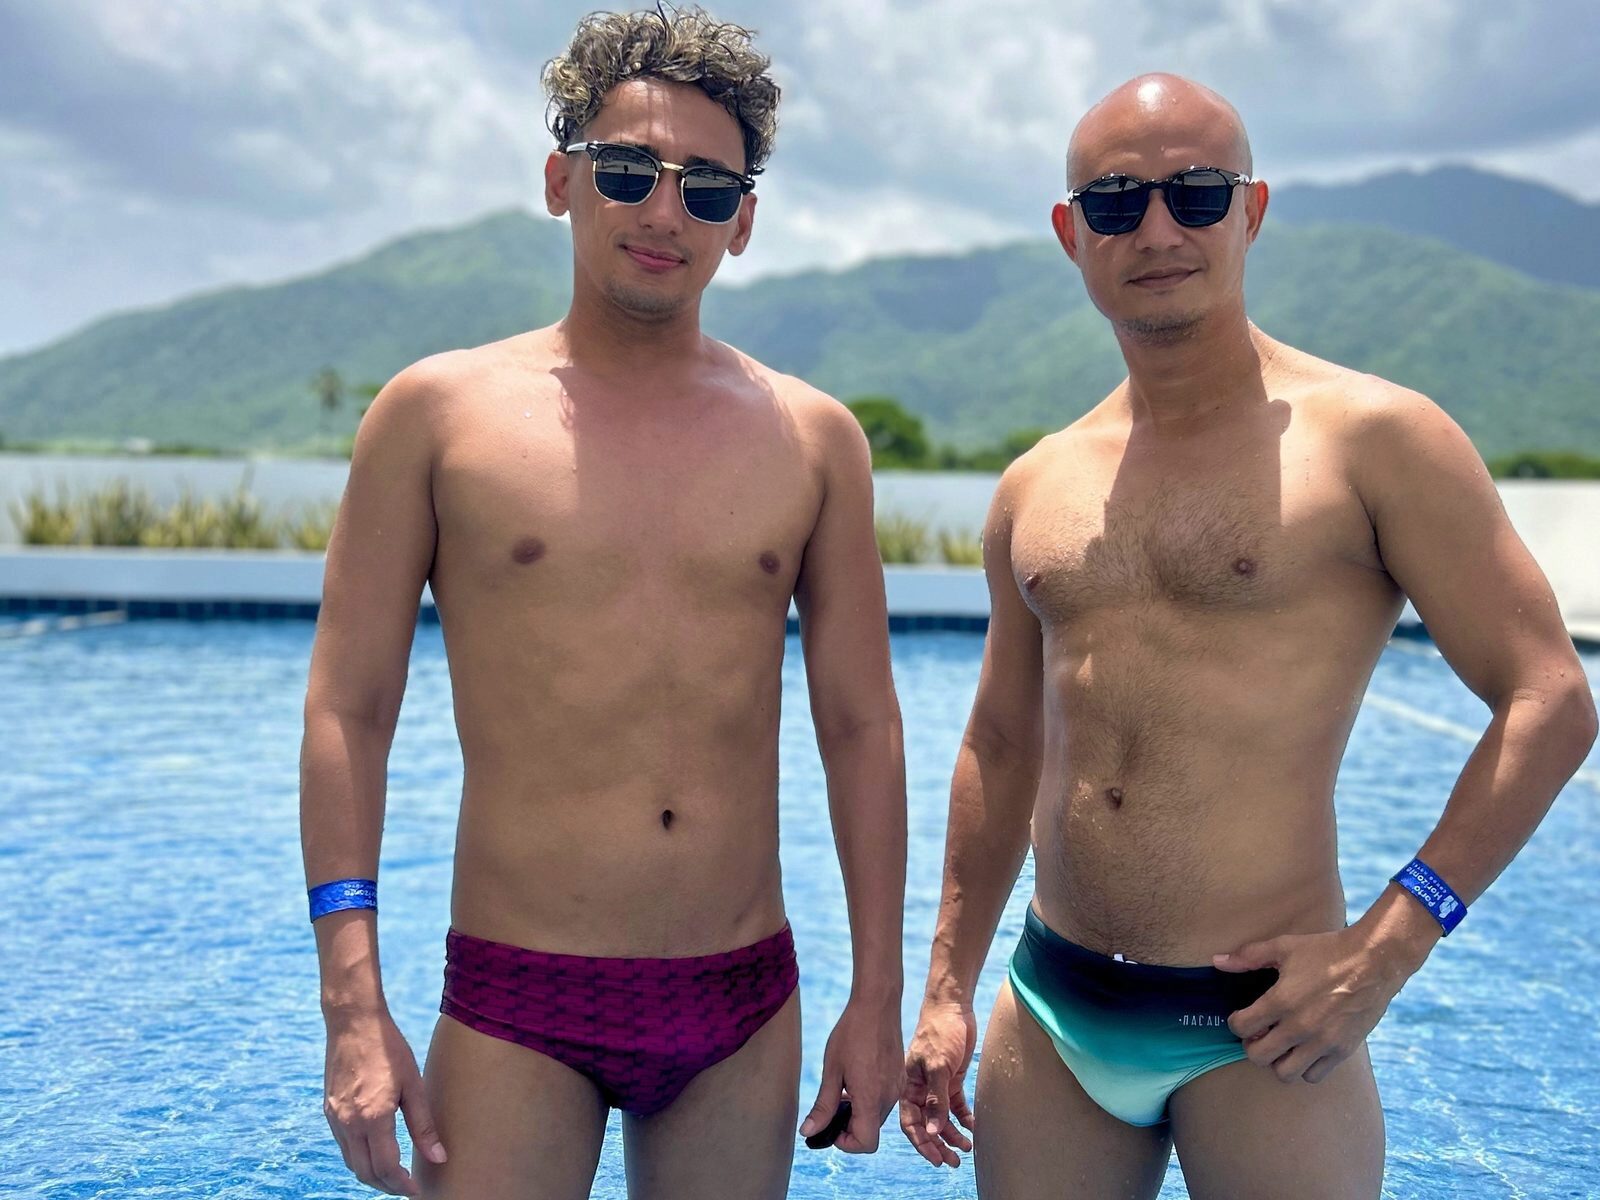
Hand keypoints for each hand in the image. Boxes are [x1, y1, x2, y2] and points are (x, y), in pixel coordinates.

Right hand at [322, 1007, 446, 1194]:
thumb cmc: (389, 1048)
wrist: (353, 1022)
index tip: (416, 1190)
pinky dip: (359, 1157)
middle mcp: (349, 1123)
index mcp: (373, 1117)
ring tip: (393, 1174)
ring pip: (351, 1162)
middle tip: (406, 1187)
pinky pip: (343, 1146)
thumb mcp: (414, 1084)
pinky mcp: (329, 1111)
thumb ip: (424, 1125)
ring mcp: (335, 1118)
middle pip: (365, 1173)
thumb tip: (439, 1157)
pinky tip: (375, 1151)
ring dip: (371, 1174)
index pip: (386, 1168)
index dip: (402, 1185)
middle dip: (386, 1186)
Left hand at [799, 995, 903, 1152]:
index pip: (866, 1144)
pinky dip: (870, 1099)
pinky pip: (885, 1100)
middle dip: (850, 1126)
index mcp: (871, 1098)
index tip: (832, 1126)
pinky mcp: (900, 1078)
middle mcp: (889, 1097)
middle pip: (871, 1131)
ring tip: (844, 1087)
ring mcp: (897, 1088)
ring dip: (860, 1112)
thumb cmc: (852, 1033)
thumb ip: (823, 1105)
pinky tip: (857, 1077)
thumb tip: (809, 1132)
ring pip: (877, 1116)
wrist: (877, 1004)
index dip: (846, 1143)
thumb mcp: (832, 1070)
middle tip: (832, 1104)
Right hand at [899, 1000, 976, 1166]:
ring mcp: (937, 1085)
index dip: (921, 1143)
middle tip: (953, 1162)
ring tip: (966, 1148)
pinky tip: (973, 1128)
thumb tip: (933, 1132)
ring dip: (952, 1135)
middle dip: (938, 1145)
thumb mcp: (938, 1067)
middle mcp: (921, 1089)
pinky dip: (964, 1119)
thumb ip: (936, 1101)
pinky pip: (956, 1106)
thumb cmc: (940, 1032)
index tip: (936, 1159)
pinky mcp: (952, 1079)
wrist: (953, 1006)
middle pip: (927, 1125)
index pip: (911, 1123)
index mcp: (909, 1086)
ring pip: (942, 1118)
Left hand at [1215, 923, 1422, 1084]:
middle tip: (1260, 1033)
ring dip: (1277, 1061)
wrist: (1374, 961)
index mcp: (1281, 1000)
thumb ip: (1248, 956)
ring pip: (1285, 1073)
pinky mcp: (1342, 1051)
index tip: (1241, 1017)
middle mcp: (1299, 1026)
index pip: (1240, 1027)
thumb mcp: (1284, 946)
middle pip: (1257, 1056)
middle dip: (1252, 1045)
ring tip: (1281, 1044)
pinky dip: (1305, 1067)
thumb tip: (1217, 961)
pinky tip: (1305, 1049)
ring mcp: (1322, 1042)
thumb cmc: (1326, 951)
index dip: (1235, 1022)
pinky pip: (1314, 1076)